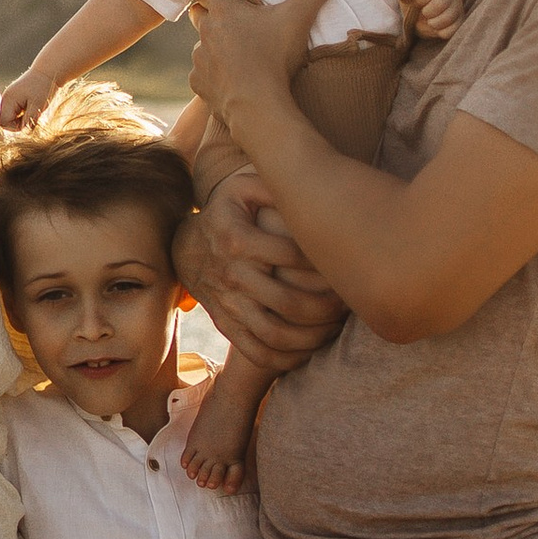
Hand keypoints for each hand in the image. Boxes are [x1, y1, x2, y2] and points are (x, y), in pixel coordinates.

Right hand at [0, 65, 47, 129]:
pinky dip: (22, 114)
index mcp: (8, 100)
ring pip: (9, 117)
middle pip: (4, 120)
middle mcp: (5, 99)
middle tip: (32, 117)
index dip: (14, 127)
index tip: (28, 123)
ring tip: (32, 112)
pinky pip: (14, 112)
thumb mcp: (37, 105)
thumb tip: (24, 133)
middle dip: (17, 124)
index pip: (3, 122)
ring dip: (20, 119)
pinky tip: (31, 109)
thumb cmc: (43, 88)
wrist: (47, 71)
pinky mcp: (14, 98)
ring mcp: (9, 98)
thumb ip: (29, 120)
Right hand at [175, 167, 344, 366]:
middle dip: (327, 307)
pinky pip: (258, 352)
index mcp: (236, 237)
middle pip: (289, 301)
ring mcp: (227, 304)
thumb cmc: (228, 212)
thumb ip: (273, 183)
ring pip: (274, 333)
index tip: (346, 262)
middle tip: (350, 302)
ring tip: (335, 328)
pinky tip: (311, 350)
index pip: (291, 255)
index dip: (325, 261)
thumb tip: (309, 180)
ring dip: (312, 336)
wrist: (186, 246)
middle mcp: (231, 274)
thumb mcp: (243, 188)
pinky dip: (287, 358)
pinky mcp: (227, 325)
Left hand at [188, 0, 346, 130]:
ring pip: (204, 49)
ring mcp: (200, 60)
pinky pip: (203, 77)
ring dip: (217, 51)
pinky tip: (233, 82)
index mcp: (223, 10)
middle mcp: (205, 32)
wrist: (257, 106)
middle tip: (243, 30)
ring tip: (241, 59)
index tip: (235, 2)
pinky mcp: (199, 85)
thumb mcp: (299, 17)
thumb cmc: (274, 58)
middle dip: (219, 23)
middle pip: (205, 19)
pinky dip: (215, 78)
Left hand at [408, 0, 466, 40]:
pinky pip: (452, 30)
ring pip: (448, 18)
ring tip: (429, 20)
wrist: (430, 7)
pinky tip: (437, 27)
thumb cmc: (417, 0)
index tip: (416, 2)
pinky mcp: (459, 21)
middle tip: (423, 13)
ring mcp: (456, 7)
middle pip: (440, 4)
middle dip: (427, 12)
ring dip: (434, 23)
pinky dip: (441, 32)